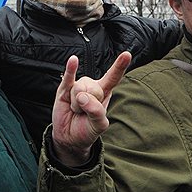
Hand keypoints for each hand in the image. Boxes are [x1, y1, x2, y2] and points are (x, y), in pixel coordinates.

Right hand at [50, 52, 130, 166]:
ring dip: (77, 104)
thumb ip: (96, 111)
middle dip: (88, 103)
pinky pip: (68, 76)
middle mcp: (92, 87)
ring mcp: (78, 86)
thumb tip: (83, 97)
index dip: (119, 66)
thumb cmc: (87, 129)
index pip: (113, 78)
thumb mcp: (98, 125)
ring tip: (76, 110)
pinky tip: (73, 61)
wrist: (69, 137)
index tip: (127, 54)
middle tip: (84, 112)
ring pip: (79, 88)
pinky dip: (70, 69)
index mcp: (105, 93)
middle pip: (93, 87)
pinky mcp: (64, 88)